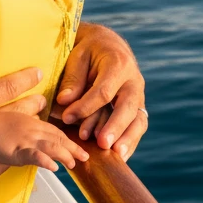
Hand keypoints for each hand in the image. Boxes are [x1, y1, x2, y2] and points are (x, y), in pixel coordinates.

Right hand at [0, 112, 88, 172]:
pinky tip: (54, 168)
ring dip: (65, 155)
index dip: (68, 139)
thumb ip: (27, 130)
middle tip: (85, 156)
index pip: (55, 131)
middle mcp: (33, 129)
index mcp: (33, 123)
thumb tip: (33, 139)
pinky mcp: (16, 149)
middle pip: (58, 138)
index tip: (76, 146)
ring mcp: (26, 139)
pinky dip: (45, 161)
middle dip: (73, 148)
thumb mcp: (15, 123)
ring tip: (74, 164)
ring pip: (51, 146)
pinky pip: (34, 155)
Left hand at [53, 22, 147, 159]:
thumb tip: (65, 101)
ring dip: (128, 138)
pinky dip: (131, 142)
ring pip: (138, 119)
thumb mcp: (78, 56)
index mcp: (119, 64)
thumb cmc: (90, 51)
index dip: (86, 106)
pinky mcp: (137, 107)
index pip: (104, 90)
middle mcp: (133, 81)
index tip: (67, 118)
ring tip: (116, 155)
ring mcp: (138, 96)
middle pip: (127, 107)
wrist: (110, 45)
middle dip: (115, 126)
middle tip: (103, 144)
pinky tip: (120, 157)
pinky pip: (138, 126)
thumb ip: (73, 79)